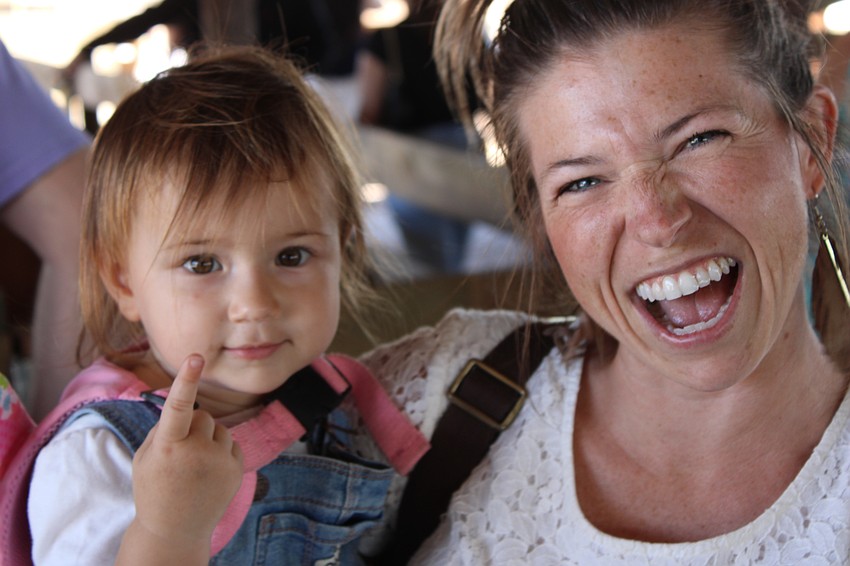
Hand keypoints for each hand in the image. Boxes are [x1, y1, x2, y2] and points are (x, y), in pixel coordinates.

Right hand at [129, 355, 242, 545]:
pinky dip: (220, 452)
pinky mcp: (236, 469)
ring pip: (218, 428)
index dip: (186, 379)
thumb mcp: (146, 457)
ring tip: (194, 467)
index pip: (178, 405)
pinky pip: (230, 443)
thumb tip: (186, 403)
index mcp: (168, 446)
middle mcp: (196, 452)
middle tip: (180, 454)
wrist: (174, 530)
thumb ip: (163, 428)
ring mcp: (219, 461)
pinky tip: (208, 473)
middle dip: (192, 427)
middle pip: (202, 416)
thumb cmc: (154, 487)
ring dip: (208, 439)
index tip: (196, 357)